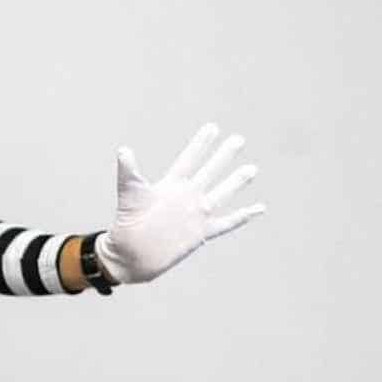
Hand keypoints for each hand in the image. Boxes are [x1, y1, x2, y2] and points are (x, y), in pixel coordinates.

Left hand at [94, 122, 263, 286]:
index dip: (201, 144)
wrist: (132, 254)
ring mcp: (196, 214)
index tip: (213, 127)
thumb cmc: (127, 223)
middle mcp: (187, 197)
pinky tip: (258, 208)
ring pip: (222, 194)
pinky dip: (242, 216)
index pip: (190, 159)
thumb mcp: (130, 194)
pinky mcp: (201, 233)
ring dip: (236, 182)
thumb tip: (123, 151)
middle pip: (210, 171)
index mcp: (172, 185)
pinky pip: (227, 223)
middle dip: (224, 155)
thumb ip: (129, 172)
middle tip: (239, 139)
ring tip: (252, 169)